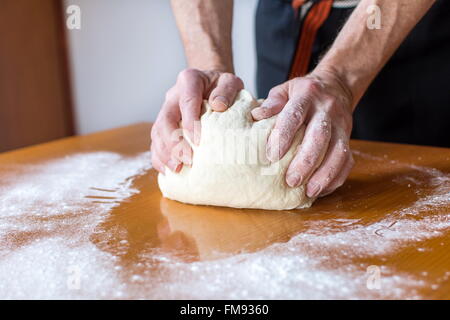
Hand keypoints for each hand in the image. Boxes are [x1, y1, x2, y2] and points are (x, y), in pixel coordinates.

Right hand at [151, 68, 243, 173]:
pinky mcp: (163, 125)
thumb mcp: (231, 81)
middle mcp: (173, 96)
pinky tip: (168, 171)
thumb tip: (218, 105)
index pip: (187, 100)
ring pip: (157, 132)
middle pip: (165, 119)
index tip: (198, 141)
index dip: (190, 121)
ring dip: (164, 152)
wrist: (211, 84)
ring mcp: (165, 111)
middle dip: (173, 142)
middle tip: (187, 160)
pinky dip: (159, 157)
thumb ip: (227, 90)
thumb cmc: (223, 86)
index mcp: (189, 81)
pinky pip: (156, 142)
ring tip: (177, 169)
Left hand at [251, 68, 354, 197]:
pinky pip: (348, 160)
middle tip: (290, 181)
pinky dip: (336, 178)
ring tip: (309, 192)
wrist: (337, 84)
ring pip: (338, 151)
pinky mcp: (349, 137)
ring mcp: (341, 124)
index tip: (271, 156)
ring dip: (324, 174)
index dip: (283, 136)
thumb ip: (272, 102)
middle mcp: (326, 110)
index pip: (294, 115)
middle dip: (305, 161)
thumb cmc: (304, 91)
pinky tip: (322, 190)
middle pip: (319, 137)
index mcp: (307, 95)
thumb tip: (256, 116)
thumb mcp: (285, 89)